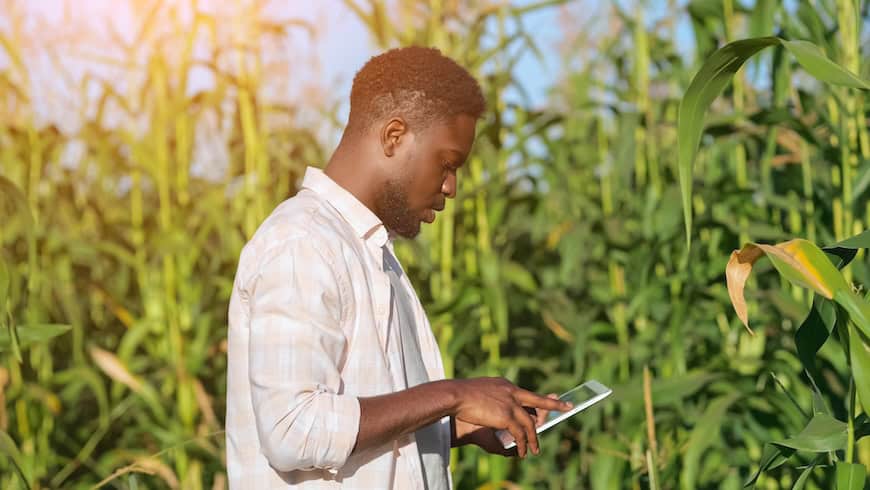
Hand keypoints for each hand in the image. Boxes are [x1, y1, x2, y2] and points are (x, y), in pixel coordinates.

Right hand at [449, 378, 570, 457]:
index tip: (550, 398)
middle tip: (567, 407)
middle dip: (553, 405)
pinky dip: (523, 444)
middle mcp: (512, 392)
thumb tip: (497, 419)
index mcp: (505, 385)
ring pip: (529, 423)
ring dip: (533, 438)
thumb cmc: (462, 397)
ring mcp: (511, 403)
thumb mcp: (481, 398)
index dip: (538, 400)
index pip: (526, 394)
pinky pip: (520, 433)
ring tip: (535, 449)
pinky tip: (523, 451)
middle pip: (537, 401)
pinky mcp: (507, 415)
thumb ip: (493, 408)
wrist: (455, 395)